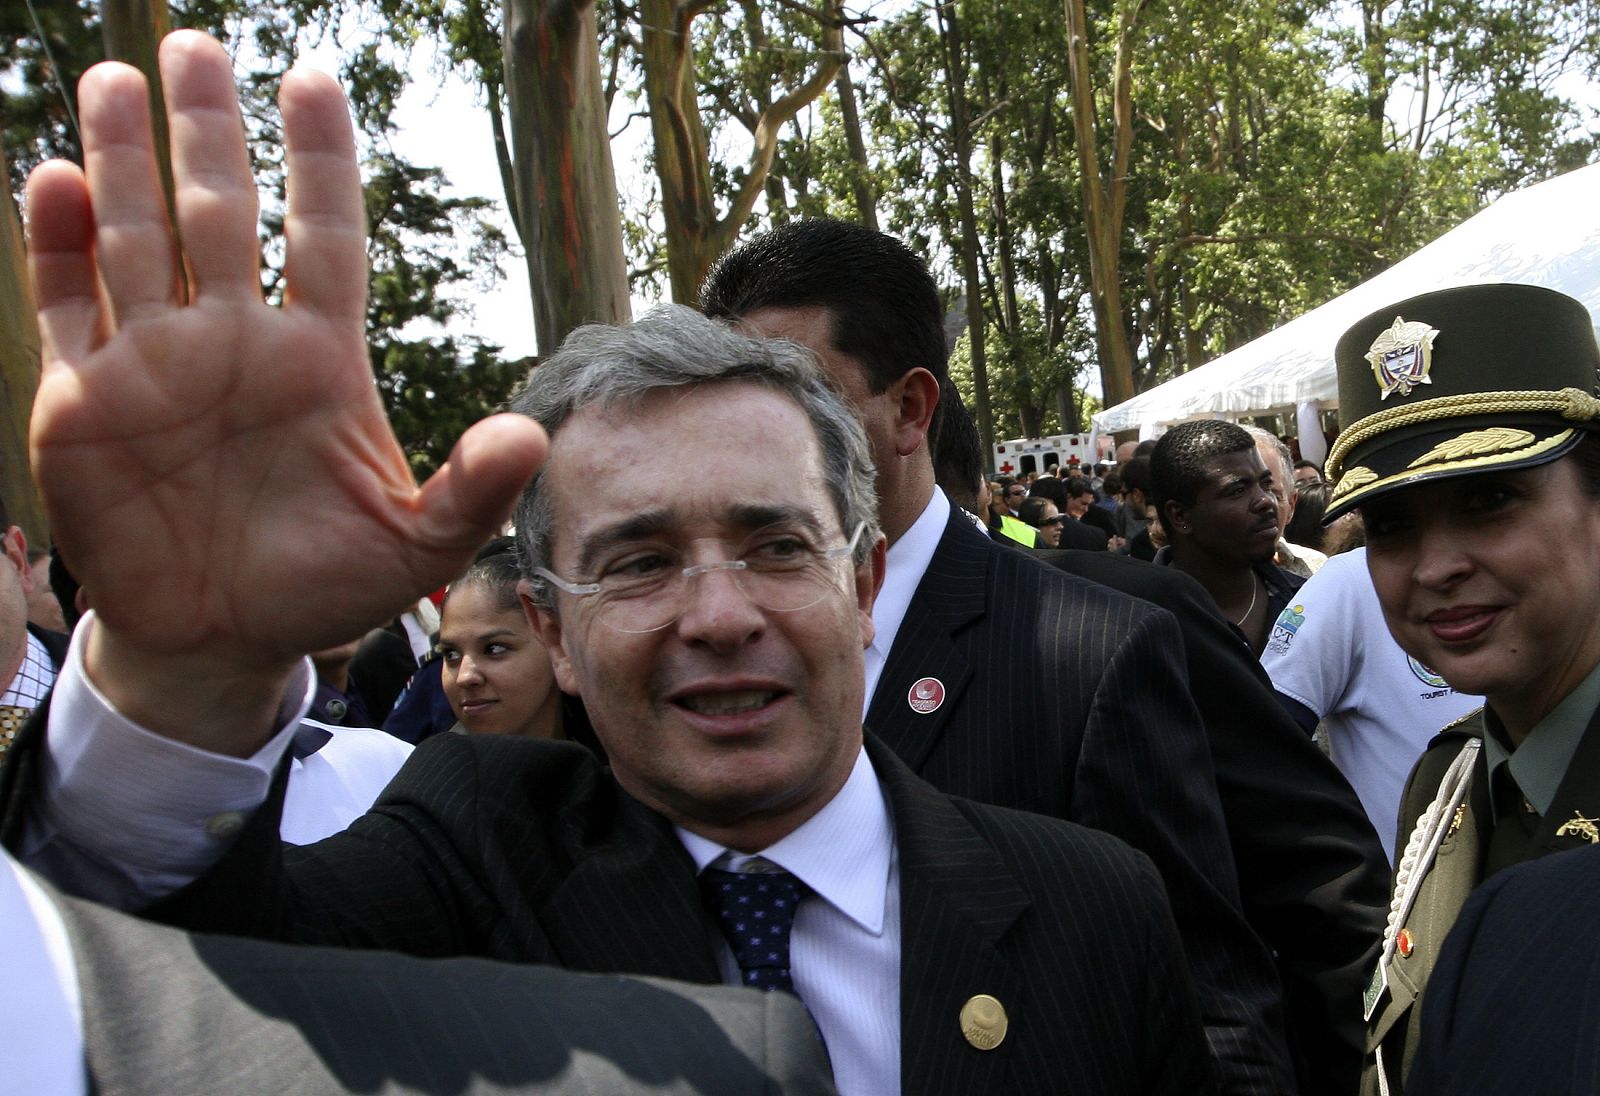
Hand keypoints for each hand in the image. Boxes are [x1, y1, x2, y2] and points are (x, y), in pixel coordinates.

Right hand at [25, 32, 545, 748]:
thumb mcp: (414, 546)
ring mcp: (155, 363)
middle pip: (219, 212)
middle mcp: (235, 341)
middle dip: (208, 131)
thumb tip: (531, 435)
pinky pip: (67, 305)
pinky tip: (55, 180)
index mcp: (318, 358)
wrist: (222, 641)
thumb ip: (470, 491)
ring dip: (124, 161)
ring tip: (116, 78)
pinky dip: (55, 247)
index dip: (318, 160)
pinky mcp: (84, 400)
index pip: (322, 235)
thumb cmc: (323, 588)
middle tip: (195, 45)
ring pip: (136, 237)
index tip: (313, 80)